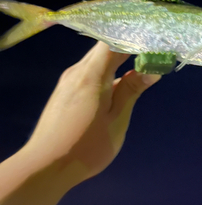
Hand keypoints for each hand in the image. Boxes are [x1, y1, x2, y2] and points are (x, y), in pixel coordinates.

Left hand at [25, 41, 160, 185]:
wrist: (44, 167)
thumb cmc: (86, 146)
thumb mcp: (117, 119)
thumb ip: (132, 90)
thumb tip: (152, 70)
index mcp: (92, 74)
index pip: (113, 41)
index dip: (134, 37)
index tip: (154, 42)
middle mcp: (77, 71)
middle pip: (104, 48)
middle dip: (128, 48)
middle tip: (152, 55)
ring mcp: (68, 82)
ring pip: (96, 62)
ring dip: (117, 62)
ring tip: (139, 70)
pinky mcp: (64, 93)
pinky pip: (88, 73)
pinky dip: (105, 73)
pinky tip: (115, 87)